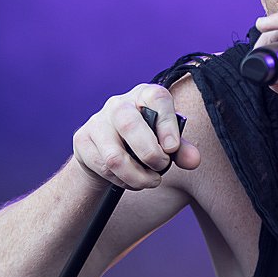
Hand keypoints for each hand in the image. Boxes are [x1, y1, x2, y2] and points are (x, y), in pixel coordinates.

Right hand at [72, 84, 199, 189]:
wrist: (107, 149)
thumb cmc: (145, 141)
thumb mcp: (166, 142)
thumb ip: (181, 150)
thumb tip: (194, 160)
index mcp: (145, 95)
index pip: (157, 98)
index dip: (167, 124)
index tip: (172, 148)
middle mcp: (119, 104)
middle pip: (130, 124)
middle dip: (150, 154)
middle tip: (162, 168)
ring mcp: (97, 121)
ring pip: (114, 156)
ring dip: (137, 176)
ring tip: (151, 181)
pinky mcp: (83, 139)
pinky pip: (103, 168)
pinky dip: (122, 181)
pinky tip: (131, 180)